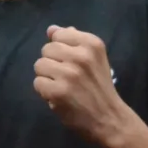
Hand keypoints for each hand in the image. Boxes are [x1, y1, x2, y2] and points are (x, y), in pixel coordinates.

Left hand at [33, 25, 131, 144]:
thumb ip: (73, 42)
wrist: (109, 118)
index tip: (72, 62)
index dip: (60, 50)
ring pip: (39, 65)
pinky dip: (44, 92)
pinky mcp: (59, 91)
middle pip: (46, 49)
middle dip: (52, 63)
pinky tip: (58, 97)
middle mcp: (81, 55)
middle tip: (67, 77)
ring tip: (62, 86)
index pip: (58, 34)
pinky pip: (38, 83)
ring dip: (47, 77)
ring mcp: (69, 73)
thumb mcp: (93, 59)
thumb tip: (51, 29)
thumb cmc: (99, 88)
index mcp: (92, 43)